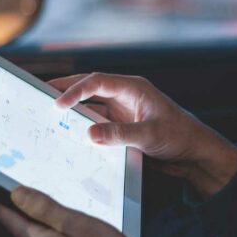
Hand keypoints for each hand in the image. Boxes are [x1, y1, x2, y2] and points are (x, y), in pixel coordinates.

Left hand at [0, 186, 178, 236]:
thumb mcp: (78, 225)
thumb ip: (45, 209)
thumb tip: (17, 195)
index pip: (6, 216)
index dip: (4, 198)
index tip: (7, 185)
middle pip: (22, 226)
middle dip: (33, 210)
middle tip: (58, 199)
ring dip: (50, 225)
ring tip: (75, 221)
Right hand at [49, 72, 236, 197]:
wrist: (196, 154)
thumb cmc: (181, 137)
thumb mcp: (150, 135)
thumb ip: (120, 135)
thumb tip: (89, 134)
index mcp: (134, 88)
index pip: (97, 82)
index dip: (75, 90)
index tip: (57, 102)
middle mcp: (126, 96)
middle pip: (90, 88)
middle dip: (66, 90)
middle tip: (41, 94)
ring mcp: (124, 111)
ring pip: (92, 105)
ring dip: (73, 109)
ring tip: (49, 113)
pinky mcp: (123, 126)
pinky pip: (98, 123)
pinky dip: (84, 126)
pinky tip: (70, 133)